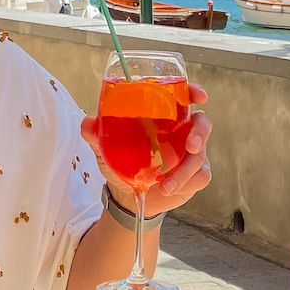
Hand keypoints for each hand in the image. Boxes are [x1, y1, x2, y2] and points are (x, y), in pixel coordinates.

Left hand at [80, 82, 211, 217]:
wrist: (127, 196)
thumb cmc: (121, 162)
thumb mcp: (106, 147)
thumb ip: (96, 134)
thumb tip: (87, 124)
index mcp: (165, 117)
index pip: (184, 98)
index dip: (194, 93)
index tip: (200, 97)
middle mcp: (181, 132)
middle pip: (203, 123)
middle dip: (200, 133)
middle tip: (191, 145)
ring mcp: (190, 154)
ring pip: (200, 156)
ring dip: (186, 171)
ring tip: (167, 185)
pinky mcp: (194, 175)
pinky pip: (200, 176)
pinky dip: (185, 184)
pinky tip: (169, 189)